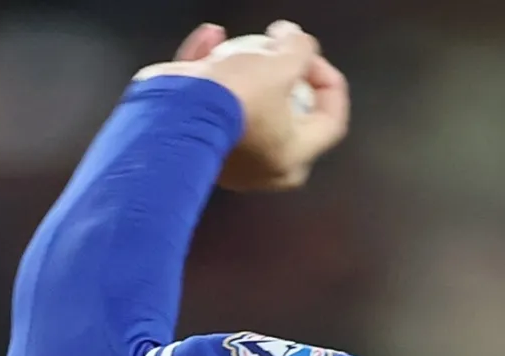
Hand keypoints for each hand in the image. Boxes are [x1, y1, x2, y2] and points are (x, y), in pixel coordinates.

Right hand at [135, 20, 349, 191]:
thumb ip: (300, 49)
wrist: (172, 112)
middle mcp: (265, 168)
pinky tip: (210, 38)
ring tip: (241, 40)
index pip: (331, 122)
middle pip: (288, 115)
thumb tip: (298, 41)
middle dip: (284, 78)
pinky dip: (212, 70)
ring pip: (246, 105)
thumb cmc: (237, 98)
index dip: (328, 82)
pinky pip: (212, 102)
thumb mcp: (280, 64)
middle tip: (278, 52)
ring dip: (243, 66)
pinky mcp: (197, 139)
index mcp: (295, 158)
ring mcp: (229, 156)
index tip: (310, 56)